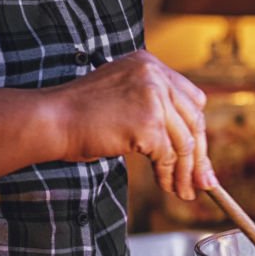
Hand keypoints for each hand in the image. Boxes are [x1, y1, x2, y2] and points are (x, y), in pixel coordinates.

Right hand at [49, 50, 215, 199]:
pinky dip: (168, 174)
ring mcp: (153, 96)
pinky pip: (168, 155)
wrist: (50, 120)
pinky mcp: (148, 122)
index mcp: (150, 64)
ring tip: (184, 191)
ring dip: (185, 171)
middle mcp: (155, 75)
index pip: (192, 99)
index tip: (200, 155)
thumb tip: (193, 148)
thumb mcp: (126, 100)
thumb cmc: (81, 116)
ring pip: (184, 142)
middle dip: (200, 155)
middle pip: (194, 120)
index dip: (197, 130)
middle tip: (204, 182)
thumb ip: (157, 110)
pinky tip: (166, 186)